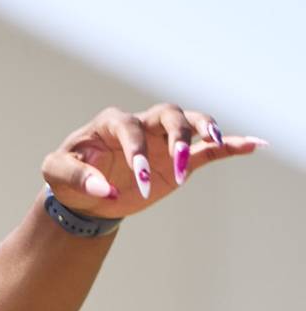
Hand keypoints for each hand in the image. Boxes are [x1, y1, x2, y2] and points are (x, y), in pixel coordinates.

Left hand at [41, 104, 267, 218]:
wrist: (82, 195)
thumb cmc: (67, 176)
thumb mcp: (56, 174)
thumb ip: (76, 177)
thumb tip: (103, 188)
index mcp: (111, 123)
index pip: (130, 126)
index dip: (137, 149)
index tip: (139, 177)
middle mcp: (141, 125)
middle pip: (169, 115)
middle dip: (177, 135)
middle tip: (177, 165)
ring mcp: (161, 141)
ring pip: (191, 122)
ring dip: (205, 132)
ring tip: (216, 144)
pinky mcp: (176, 160)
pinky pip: (207, 149)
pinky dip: (231, 145)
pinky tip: (254, 145)